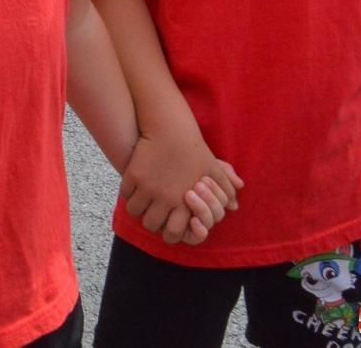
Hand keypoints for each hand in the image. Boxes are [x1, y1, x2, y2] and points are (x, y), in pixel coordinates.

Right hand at [119, 127, 242, 244]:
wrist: (171, 128)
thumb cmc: (194, 149)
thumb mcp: (214, 169)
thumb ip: (225, 190)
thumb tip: (235, 207)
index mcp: (186, 201)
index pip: (174, 232)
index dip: (169, 232)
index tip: (167, 225)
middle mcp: (166, 198)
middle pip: (151, 224)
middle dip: (151, 222)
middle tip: (152, 214)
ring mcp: (148, 187)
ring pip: (135, 212)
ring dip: (138, 209)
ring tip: (141, 203)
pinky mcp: (133, 175)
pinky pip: (125, 195)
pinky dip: (128, 195)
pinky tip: (133, 190)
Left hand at [175, 166, 239, 243]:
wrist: (140, 158)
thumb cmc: (170, 160)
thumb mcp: (197, 162)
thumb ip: (221, 171)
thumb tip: (239, 185)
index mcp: (205, 199)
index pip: (222, 204)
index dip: (217, 195)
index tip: (204, 178)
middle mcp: (196, 213)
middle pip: (215, 217)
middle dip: (209, 202)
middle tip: (196, 185)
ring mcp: (185, 222)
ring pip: (206, 227)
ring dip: (202, 212)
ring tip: (188, 195)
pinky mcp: (172, 228)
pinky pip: (191, 237)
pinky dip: (197, 231)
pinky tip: (192, 219)